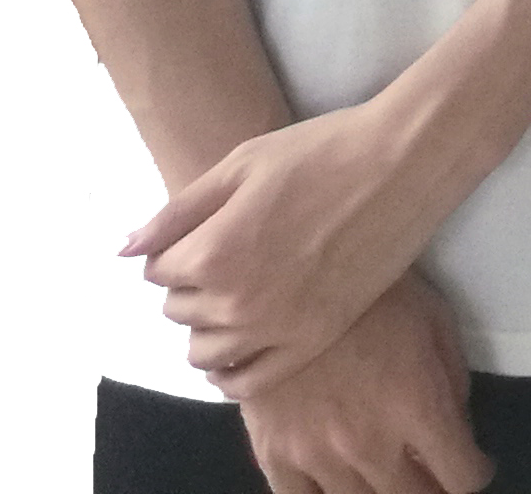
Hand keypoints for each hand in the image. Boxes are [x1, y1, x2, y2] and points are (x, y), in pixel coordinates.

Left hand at [123, 95, 471, 396]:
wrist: (406, 161)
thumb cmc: (322, 150)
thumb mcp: (241, 163)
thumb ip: (177, 212)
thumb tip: (124, 249)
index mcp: (213, 253)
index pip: (157, 270)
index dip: (175, 246)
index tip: (205, 228)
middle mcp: (236, 301)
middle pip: (179, 309)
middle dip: (192, 282)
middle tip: (229, 251)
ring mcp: (276, 327)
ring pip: (204, 351)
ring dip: (207, 324)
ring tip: (238, 292)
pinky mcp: (313, 340)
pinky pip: (247, 382)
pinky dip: (230, 371)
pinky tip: (240, 344)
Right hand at [225, 276, 488, 493]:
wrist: (292, 281)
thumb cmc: (378, 295)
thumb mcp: (437, 326)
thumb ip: (451, 388)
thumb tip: (456, 431)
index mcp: (418, 409)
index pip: (461, 477)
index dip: (473, 472)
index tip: (472, 464)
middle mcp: (370, 445)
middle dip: (431, 489)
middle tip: (432, 473)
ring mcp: (317, 456)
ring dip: (382, 491)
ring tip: (389, 474)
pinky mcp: (273, 456)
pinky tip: (338, 480)